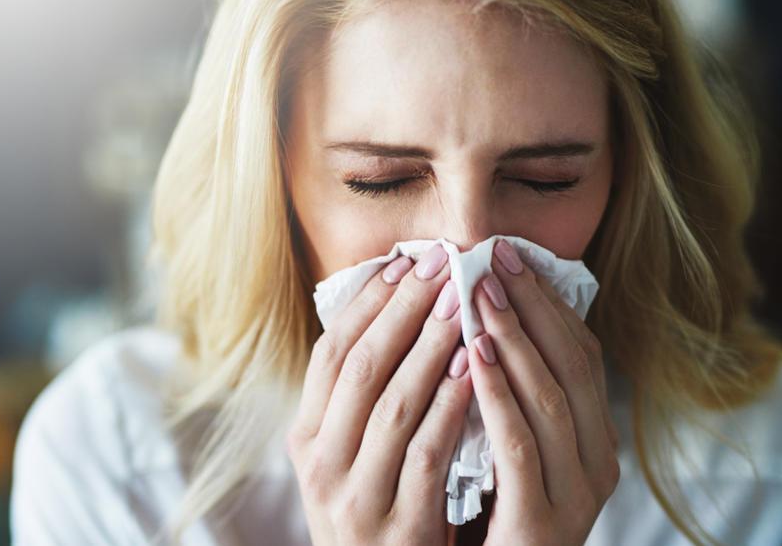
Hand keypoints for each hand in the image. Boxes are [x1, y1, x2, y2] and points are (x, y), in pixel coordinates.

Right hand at [288, 244, 473, 544]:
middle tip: (440, 266)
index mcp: (307, 439)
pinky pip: (427, 454)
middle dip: (403, 310)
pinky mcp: (398, 527)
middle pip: (360, 367)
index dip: (366, 304)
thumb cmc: (374, 510)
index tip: (403, 263)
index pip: (330, 354)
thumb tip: (392, 314)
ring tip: (463, 304)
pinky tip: (475, 370)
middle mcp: (321, 464)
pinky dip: (450, 406)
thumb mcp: (347, 458)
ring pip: (393, 404)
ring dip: (431, 347)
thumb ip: (358, 401)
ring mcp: (355, 497)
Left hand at [466, 238, 619, 544]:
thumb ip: (510, 397)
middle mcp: (597, 465)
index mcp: (595, 442)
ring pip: (549, 398)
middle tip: (493, 257)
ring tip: (478, 291)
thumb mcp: (512, 450)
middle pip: (572, 366)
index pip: (582, 355)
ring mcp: (574, 496)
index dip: (548, 302)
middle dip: (532, 306)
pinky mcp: (538, 523)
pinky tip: (470, 354)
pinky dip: (496, 394)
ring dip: (512, 338)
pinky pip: (519, 445)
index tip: (510, 255)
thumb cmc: (490, 517)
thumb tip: (484, 317)